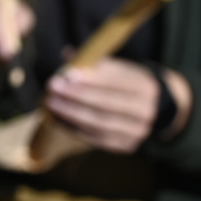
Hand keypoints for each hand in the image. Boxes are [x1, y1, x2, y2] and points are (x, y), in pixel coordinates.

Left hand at [45, 59, 182, 153]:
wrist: (148, 109)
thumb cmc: (124, 84)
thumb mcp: (118, 69)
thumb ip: (95, 63)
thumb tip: (68, 54)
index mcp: (146, 86)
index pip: (118, 81)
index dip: (92, 78)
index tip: (68, 74)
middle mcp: (146, 111)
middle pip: (108, 104)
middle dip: (78, 96)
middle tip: (53, 88)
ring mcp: (137, 131)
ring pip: (100, 123)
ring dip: (72, 113)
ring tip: (51, 103)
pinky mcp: (125, 146)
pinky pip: (96, 138)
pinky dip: (75, 128)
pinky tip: (59, 119)